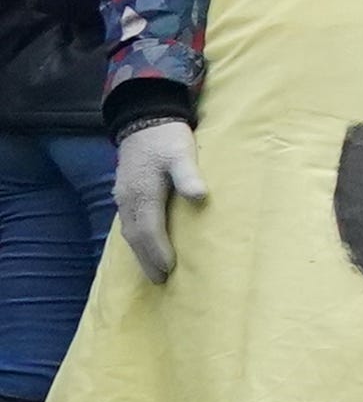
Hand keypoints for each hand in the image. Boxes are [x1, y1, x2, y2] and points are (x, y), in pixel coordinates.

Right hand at [111, 117, 198, 281]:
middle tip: (160, 281)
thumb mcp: (181, 153)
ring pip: (129, 231)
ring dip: (140, 252)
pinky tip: (143, 245)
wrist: (144, 120)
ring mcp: (124, 197)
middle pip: (136, 237)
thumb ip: (188, 175)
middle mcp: (128, 200)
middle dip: (147, 259)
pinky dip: (136, 238)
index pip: (149, 231)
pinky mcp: (125, 193)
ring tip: (152, 270)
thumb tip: (199, 196)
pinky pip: (128, 223)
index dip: (158, 252)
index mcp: (143, 194)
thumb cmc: (166, 138)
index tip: (169, 270)